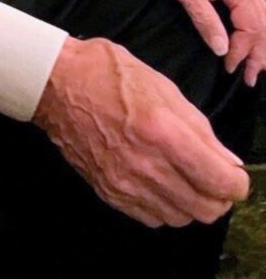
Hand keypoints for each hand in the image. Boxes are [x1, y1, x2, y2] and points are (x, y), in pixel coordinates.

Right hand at [33, 37, 247, 226]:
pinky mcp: (108, 190)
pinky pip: (151, 218)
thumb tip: (228, 162)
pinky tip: (157, 183)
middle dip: (217, 196)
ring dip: (189, 203)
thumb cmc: (106, 73)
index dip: (236, 181)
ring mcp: (124, 181)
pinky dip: (162, 207)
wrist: (54, 83)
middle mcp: (146, 164)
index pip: (222, 182)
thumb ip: (199, 127)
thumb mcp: (161, 86)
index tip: (231, 173)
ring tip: (182, 179)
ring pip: (180, 218)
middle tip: (210, 177)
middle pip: (206, 209)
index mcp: (164, 132)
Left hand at [144, 0, 265, 84]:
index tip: (229, 67)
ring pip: (260, 15)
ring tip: (254, 63)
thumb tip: (222, 49)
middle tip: (251, 77)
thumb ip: (205, 20)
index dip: (241, 50)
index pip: (251, 27)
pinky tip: (249, 35)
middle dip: (259, 52)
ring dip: (258, 40)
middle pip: (262, 23)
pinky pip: (251, 5)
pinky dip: (253, 24)